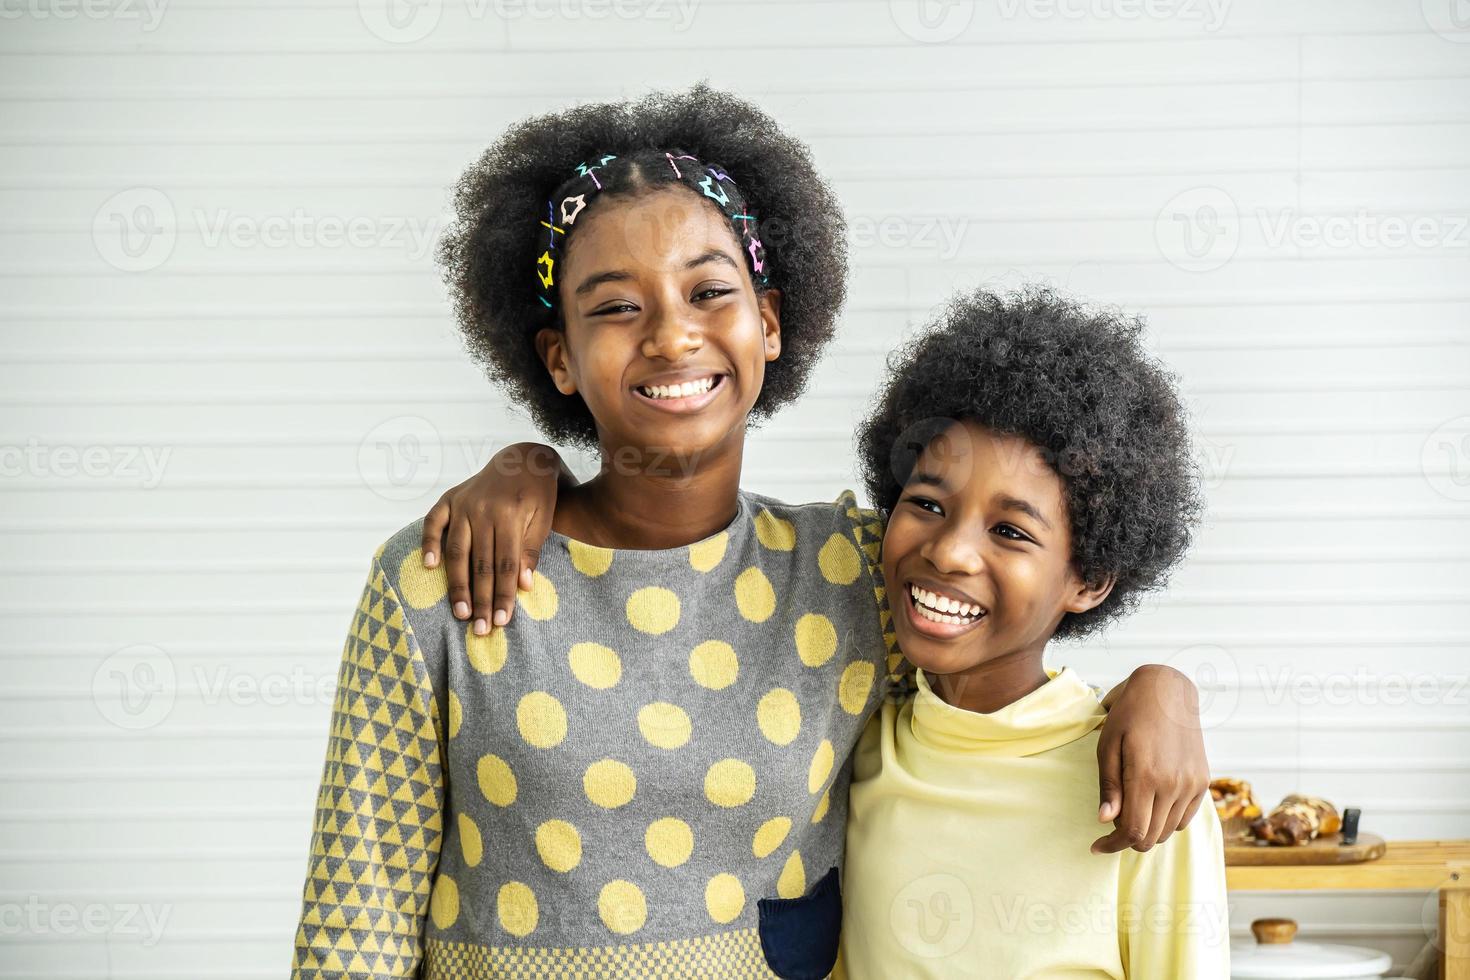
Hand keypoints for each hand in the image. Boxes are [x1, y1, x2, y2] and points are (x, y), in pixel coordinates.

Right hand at [419, 442, 571, 633]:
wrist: (523, 458)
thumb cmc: (538, 494)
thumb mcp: (544, 518)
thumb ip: (531, 550)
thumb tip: (523, 585)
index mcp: (509, 515)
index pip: (505, 565)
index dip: (503, 595)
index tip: (502, 621)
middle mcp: (482, 510)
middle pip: (480, 563)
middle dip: (480, 599)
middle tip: (480, 629)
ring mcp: (463, 503)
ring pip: (457, 551)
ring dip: (457, 584)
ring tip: (460, 612)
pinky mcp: (449, 498)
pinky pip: (434, 521)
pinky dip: (428, 542)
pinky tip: (428, 566)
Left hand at [1092, 664, 1209, 853]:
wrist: (1168, 690)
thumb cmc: (1130, 713)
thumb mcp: (1108, 745)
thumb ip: (1109, 786)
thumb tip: (1105, 821)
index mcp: (1146, 775)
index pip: (1133, 831)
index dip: (1113, 845)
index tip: (1097, 846)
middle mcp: (1174, 784)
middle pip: (1151, 837)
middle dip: (1127, 840)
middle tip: (1109, 831)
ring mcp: (1192, 784)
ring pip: (1168, 831)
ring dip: (1147, 830)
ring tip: (1129, 813)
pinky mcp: (1203, 781)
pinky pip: (1185, 818)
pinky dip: (1166, 820)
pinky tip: (1151, 805)